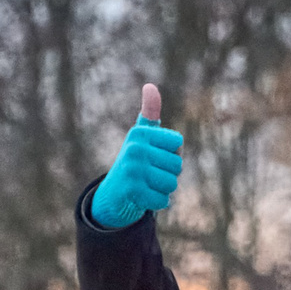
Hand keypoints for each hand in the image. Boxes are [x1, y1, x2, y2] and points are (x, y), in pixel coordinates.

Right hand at [89, 83, 184, 228]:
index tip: (154, 156)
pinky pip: (163, 201)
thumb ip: (150, 113)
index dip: (171, 153)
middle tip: (149, 174)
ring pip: (171, 184)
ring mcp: (132, 170)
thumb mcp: (142, 136)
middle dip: (168, 174)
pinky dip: (157, 203)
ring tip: (146, 185)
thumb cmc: (134, 161)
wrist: (113, 193)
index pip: (177, 144)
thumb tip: (150, 87)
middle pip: (177, 165)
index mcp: (140, 133)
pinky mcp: (132, 192)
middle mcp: (135, 148)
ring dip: (163, 189)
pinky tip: (144, 197)